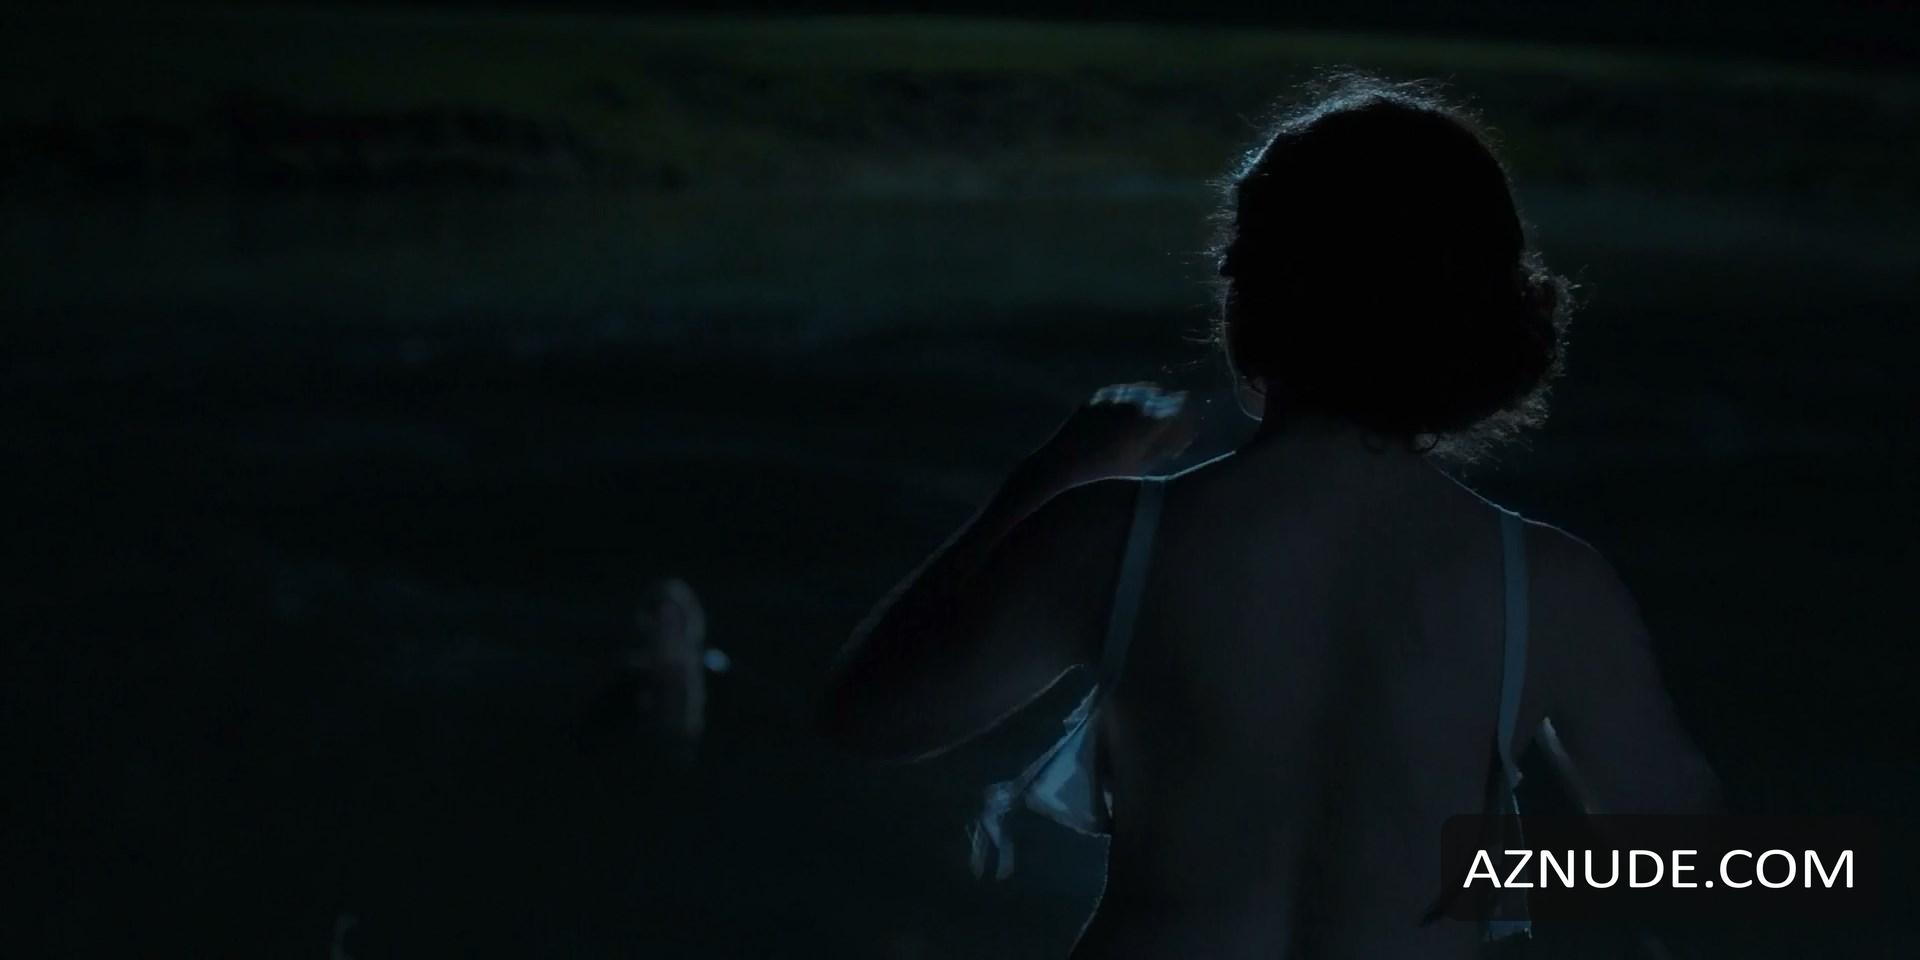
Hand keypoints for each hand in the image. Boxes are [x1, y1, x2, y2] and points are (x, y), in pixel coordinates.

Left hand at [1024, 383, 1197, 487]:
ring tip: (1143, 422)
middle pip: (1162, 394)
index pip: (1180, 403)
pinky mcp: (1099, 394)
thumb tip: (1187, 430)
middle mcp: (1135, 402)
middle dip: (1167, 405)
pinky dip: (1128, 400)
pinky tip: (1123, 418)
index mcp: (1149, 419)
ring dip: (1148, 400)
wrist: (1064, 461)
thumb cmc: (1107, 470)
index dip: (1184, 413)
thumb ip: (1169, 444)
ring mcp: (1115, 395)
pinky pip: (1123, 391)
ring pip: (1143, 389)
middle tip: (1165, 423)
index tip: (1184, 423)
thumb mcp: (1143, 464)